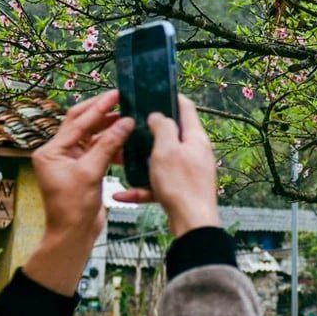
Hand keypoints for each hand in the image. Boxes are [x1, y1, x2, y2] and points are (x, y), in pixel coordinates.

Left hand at [24, 92, 131, 295]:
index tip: (116, 94)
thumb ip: (108, 145)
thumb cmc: (74, 207)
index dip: (98, 107)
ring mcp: (71, 161)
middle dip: (103, 113)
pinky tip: (128, 143)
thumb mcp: (90, 172)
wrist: (73, 234)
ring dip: (110, 130)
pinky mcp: (84, 170)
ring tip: (130, 120)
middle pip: (82, 125)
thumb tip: (126, 122)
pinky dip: (113, 146)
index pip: (77, 122)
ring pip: (93, 137)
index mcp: (51, 151)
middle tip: (123, 100)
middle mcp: (59, 153)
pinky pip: (99, 151)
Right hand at [113, 96, 220, 238]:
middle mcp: (195, 153)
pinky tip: (121, 194)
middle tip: (130, 125)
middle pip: (172, 135)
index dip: (170, 97)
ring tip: (121, 157)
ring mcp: (189, 172)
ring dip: (141, 161)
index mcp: (195, 138)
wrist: (192, 223)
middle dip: (151, 131)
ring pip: (161, 161)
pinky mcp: (181, 190)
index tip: (153, 93)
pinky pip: (157, 185)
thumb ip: (163, 127)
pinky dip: (141, 188)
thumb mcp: (167, 149)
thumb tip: (159, 115)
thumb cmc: (180, 184)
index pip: (186, 107)